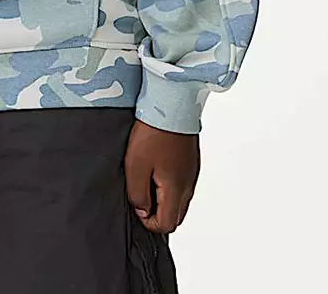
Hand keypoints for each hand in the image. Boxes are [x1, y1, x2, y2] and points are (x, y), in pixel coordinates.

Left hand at [124, 118, 199, 233]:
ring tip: (146, 178)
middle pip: (176, 216)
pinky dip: (169, 185)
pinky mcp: (191, 161)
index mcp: (177, 190)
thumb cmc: (153, 133)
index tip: (136, 203)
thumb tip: (142, 210)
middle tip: (141, 193)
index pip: (167, 225)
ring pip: (180, 200)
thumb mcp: (135, 166)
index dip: (148, 222)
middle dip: (158, 213)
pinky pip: (182, 184)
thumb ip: (138, 194)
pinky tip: (156, 167)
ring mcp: (192, 172)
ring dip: (164, 199)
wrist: (171, 104)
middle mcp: (189, 185)